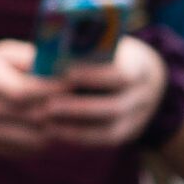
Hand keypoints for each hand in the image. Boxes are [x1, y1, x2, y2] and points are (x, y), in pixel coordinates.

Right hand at [0, 40, 61, 157]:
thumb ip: (31, 58)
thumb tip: (67, 66)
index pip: (25, 91)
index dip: (53, 89)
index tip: (72, 83)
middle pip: (34, 116)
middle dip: (59, 110)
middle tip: (73, 101)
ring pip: (36, 138)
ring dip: (54, 128)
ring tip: (60, 115)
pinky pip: (27, 150)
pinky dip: (42, 140)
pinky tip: (42, 127)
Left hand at [43, 34, 168, 150]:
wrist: (136, 74)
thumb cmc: (106, 53)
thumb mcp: (101, 45)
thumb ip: (78, 51)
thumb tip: (39, 59)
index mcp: (140, 66)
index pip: (122, 74)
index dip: (94, 76)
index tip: (66, 74)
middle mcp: (144, 94)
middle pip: (115, 106)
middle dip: (78, 107)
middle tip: (47, 105)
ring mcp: (139, 116)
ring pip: (109, 127)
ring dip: (74, 125)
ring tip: (44, 119)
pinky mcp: (129, 131)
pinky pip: (104, 138)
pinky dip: (77, 135)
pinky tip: (53, 130)